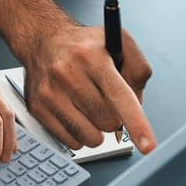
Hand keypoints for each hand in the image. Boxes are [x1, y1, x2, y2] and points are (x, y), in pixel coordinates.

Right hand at [21, 22, 155, 152]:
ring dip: (96, 129)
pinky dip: (79, 134)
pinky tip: (74, 113)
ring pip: (90, 137)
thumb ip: (139, 70)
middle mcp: (67, 72)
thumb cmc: (83, 45)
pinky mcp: (37, 108)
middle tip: (104, 99)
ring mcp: (49, 92)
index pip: (119, 96)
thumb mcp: (119, 41)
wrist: (42, 39)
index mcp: (91, 56)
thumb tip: (139, 106)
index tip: (148, 146)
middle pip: (108, 122)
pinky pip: (71, 141)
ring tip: (89, 107)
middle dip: (114, 118)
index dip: (136, 123)